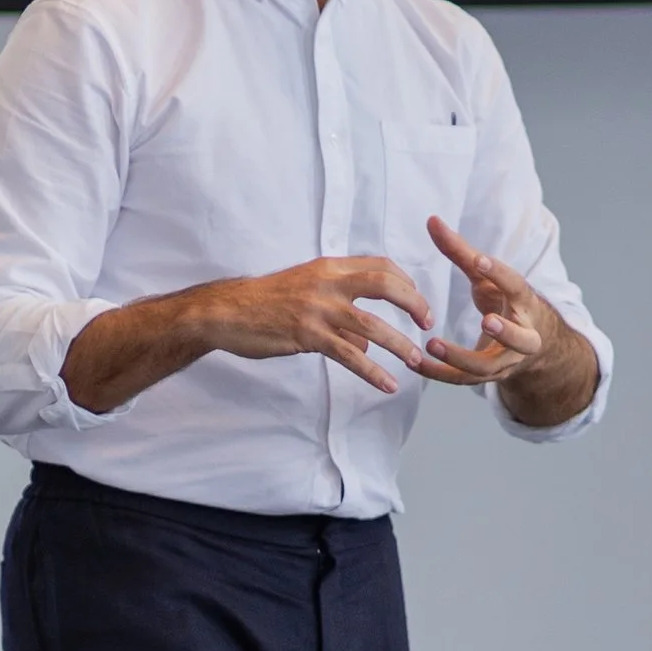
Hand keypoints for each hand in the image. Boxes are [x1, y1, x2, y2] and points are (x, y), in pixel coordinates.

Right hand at [61, 254, 433, 413]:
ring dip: (399, 344)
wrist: (224, 311)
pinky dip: (373, 371)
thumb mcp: (305, 295)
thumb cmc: (264, 304)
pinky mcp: (307, 334)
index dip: (406, 282)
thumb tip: (366, 342)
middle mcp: (327, 282)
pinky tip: (387, 385)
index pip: (380, 265)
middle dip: (413, 303)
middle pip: (385, 284)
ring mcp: (317, 307)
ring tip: (416, 362)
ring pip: (372, 324)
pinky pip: (349, 354)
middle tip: (427, 324)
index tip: (418, 301)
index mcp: (328, 267)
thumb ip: (339, 313)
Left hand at [418, 216, 597, 423]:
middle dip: (506, 331)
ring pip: (488, 367)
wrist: (533, 346)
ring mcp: (507, 361)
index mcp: (524, 303)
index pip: (516, 286)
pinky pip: (463, 380)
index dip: (499, 273)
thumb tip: (431, 219)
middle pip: (521, 339)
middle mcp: (524, 335)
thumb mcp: (489, 278)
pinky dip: (439, 373)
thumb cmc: (506, 302)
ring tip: (432, 345)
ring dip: (461, 358)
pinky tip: (414, 363)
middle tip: (486, 321)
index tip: (479, 261)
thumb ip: (462, 252)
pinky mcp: (488, 378)